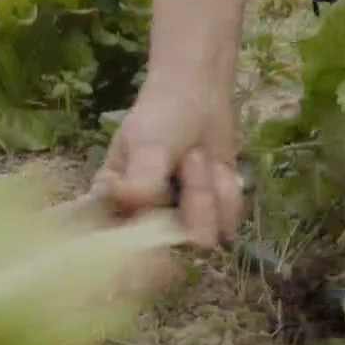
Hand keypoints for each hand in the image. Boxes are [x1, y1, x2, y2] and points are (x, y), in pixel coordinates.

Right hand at [95, 71, 243, 249]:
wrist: (199, 94)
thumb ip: (140, 179)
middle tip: (191, 157)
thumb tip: (129, 204)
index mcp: (115, 208)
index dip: (146, 248)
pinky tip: (219, 168)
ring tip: (199, 157)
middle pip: (175, 242)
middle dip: (194, 198)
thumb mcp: (147, 145)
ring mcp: (180, 223)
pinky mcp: (211, 217)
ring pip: (207, 233)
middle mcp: (146, 223)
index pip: (125, 250)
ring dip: (211, 190)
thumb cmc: (162, 116)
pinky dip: (228, 190)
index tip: (166, 226)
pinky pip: (228, 222)